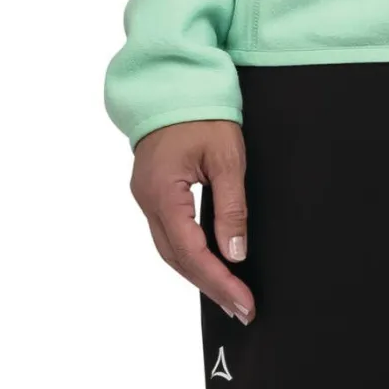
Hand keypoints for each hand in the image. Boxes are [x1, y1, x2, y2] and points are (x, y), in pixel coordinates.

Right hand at [129, 120, 254, 323]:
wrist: (174, 80)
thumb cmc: (202, 111)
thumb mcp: (227, 156)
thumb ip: (231, 207)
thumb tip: (236, 253)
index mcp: (162, 193)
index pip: (192, 253)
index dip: (219, 281)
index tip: (243, 302)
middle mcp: (147, 200)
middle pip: (176, 258)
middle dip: (209, 285)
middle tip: (240, 307)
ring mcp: (145, 196)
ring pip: (169, 248)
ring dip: (198, 272)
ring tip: (228, 292)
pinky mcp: (151, 190)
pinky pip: (168, 231)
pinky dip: (188, 251)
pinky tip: (208, 261)